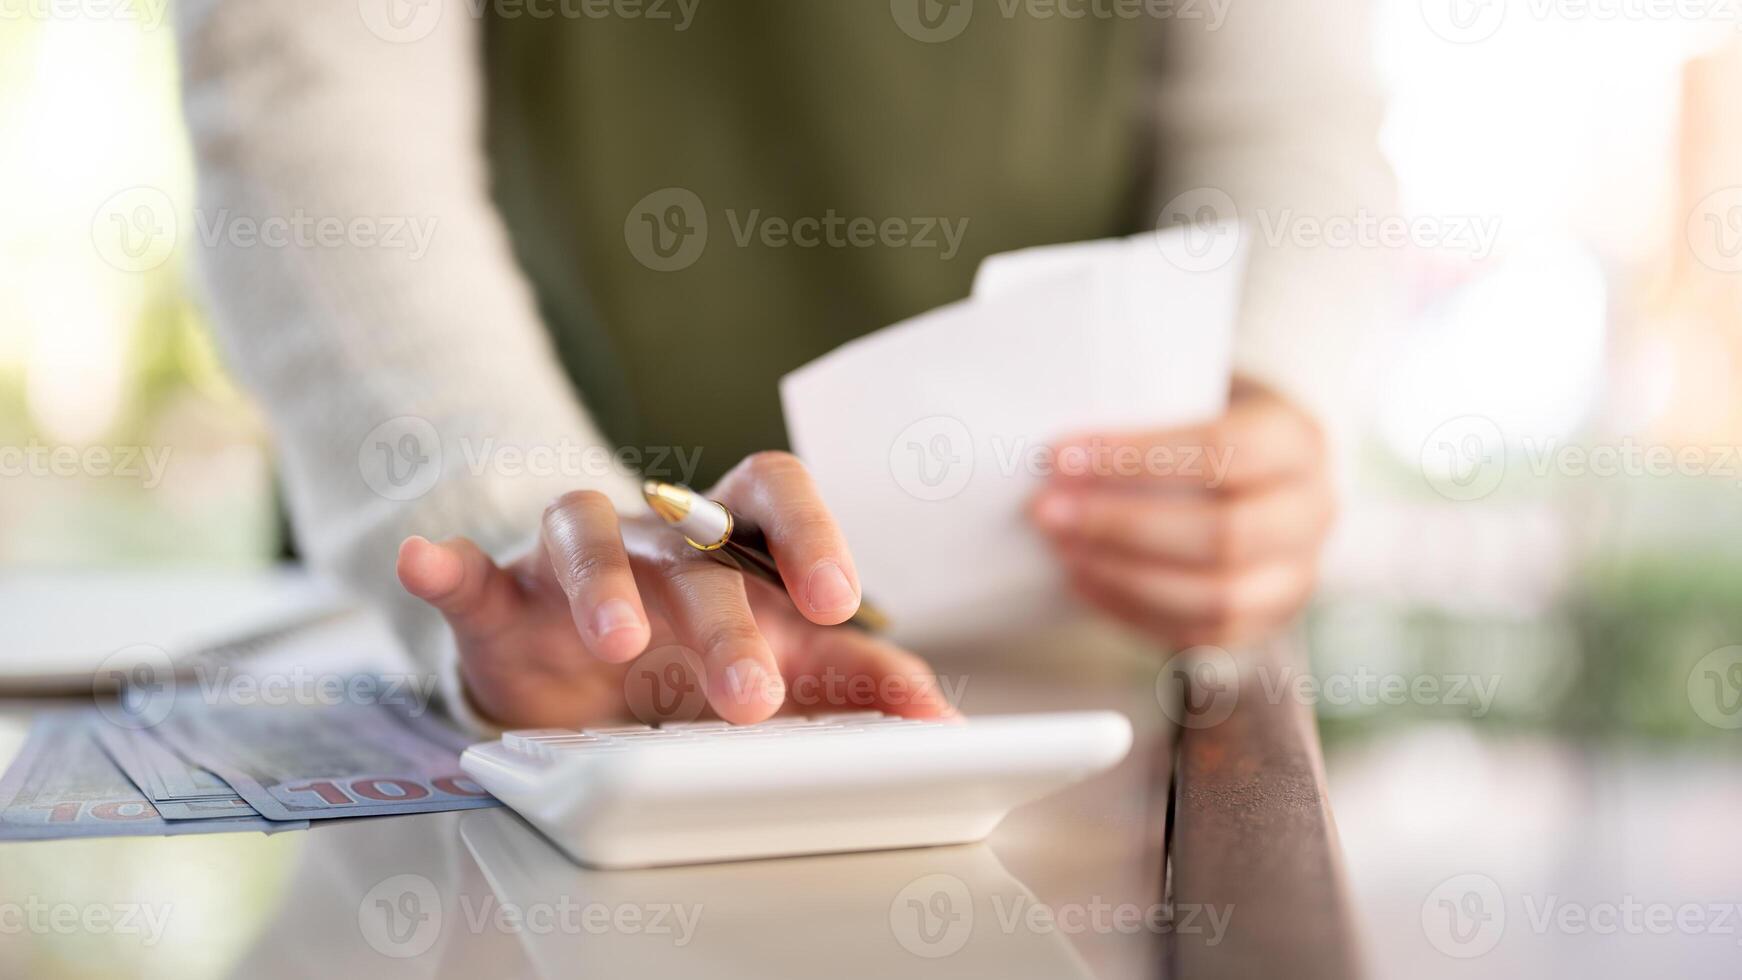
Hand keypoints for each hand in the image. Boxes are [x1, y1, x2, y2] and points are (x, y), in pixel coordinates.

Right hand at [396, 452, 952, 728]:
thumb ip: (865, 684)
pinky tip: (429, 564)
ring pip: (587, 537)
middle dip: (725, 620)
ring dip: (602, 586)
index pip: (775, 497)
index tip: (840, 596)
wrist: (588, 671)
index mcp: (735, 542)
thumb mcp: (788, 665)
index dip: (809, 534)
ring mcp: (575, 559)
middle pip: (693, 547)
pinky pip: (469, 571)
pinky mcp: (500, 594)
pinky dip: (446, 566)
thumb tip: (946, 725)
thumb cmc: (699, 653)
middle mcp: (658, 538)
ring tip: (618, 643)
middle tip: (750, 696)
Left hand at [1029, 379, 1334, 648]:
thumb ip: (1145, 410)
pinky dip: (1132, 610)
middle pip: (1223, 535)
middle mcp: (1312, 513)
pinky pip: (1199, 633)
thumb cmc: (1210, 418)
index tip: (1060, 456)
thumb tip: (1056, 452)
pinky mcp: (1266, 621)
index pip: (1225, 451)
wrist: (1263, 464)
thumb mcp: (1196, 390)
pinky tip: (1082, 580)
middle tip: (1046, 510)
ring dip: (1122, 576)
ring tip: (1060, 549)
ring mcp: (1297, 576)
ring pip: (1215, 597)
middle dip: (1121, 525)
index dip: (1137, 457)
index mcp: (1299, 442)